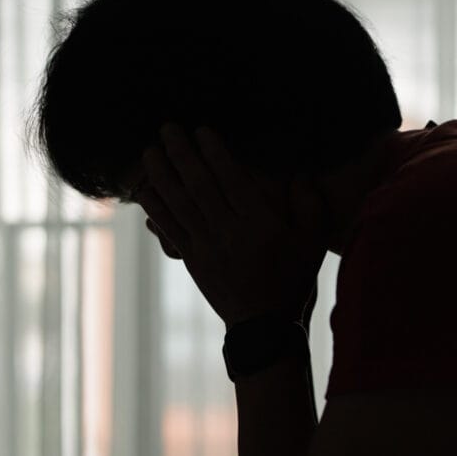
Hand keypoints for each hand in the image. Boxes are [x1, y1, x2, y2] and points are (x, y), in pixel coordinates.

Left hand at [135, 124, 326, 325]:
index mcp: (259, 223)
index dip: (214, 152)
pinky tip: (144, 190)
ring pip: (179, 205)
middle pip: (199, 185)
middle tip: (167, 128)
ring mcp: (207, 246)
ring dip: (161, 176)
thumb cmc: (293, 281)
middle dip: (181, 154)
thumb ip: (309, 204)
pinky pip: (170, 230)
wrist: (266, 327)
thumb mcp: (313, 242)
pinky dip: (155, 209)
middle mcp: (228, 231)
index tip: (201, 130)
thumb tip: (300, 172)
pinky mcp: (193, 260)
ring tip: (148, 152)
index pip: (231, 179)